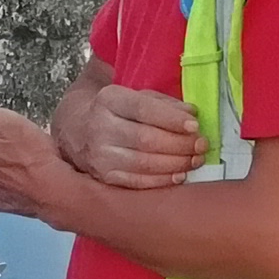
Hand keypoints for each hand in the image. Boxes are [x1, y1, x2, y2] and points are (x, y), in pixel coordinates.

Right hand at [58, 81, 204, 187]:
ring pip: (143, 163)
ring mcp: (99, 155)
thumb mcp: (134, 96)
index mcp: (109, 99)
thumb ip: (163, 102)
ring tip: (195, 160)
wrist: (77, 129)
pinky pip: (137, 182)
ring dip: (175, 163)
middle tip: (201, 145)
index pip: (143, 108)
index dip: (171, 119)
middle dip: (179, 144)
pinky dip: (161, 180)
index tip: (194, 125)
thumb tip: (191, 114)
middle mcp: (100, 127)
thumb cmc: (116, 111)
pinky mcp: (103, 176)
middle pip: (145, 139)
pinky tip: (179, 175)